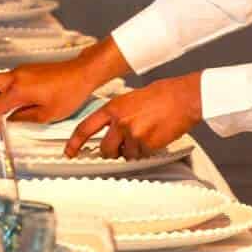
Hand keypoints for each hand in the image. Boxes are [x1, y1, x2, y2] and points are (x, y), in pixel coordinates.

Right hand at [0, 49, 107, 127]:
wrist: (82, 73)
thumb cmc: (69, 92)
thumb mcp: (47, 115)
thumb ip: (23, 118)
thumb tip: (9, 120)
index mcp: (17, 90)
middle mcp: (15, 77)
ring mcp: (19, 71)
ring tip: (4, 109)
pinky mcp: (26, 70)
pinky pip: (7, 79)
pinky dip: (5, 90)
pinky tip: (18, 101)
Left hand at [65, 73, 201, 158]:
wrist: (181, 98)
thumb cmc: (160, 95)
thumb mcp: (129, 99)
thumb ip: (117, 114)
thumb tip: (109, 129)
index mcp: (112, 108)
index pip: (85, 128)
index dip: (74, 143)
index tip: (69, 152)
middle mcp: (119, 121)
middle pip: (105, 149)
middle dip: (112, 151)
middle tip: (121, 146)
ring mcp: (133, 134)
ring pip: (126, 154)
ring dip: (133, 150)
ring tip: (145, 134)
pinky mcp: (146, 144)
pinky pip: (141, 155)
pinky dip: (146, 150)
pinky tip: (154, 137)